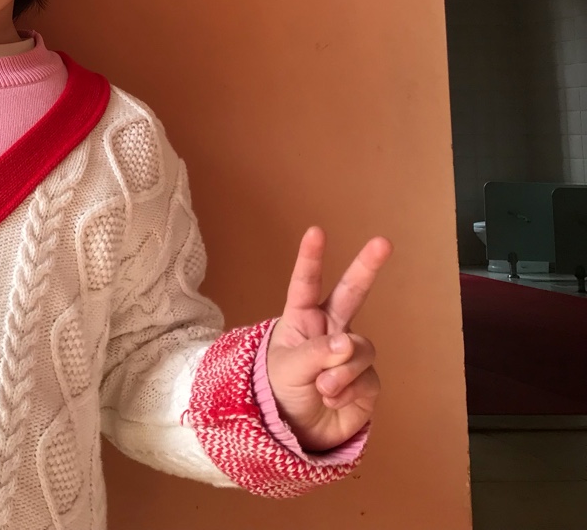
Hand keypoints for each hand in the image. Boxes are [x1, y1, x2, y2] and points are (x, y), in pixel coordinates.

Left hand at [266, 227, 391, 451]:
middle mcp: (329, 330)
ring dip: (341, 371)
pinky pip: (366, 377)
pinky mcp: (367, 380)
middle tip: (383, 242)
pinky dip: (348, 390)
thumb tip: (348, 344)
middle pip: (351, 294)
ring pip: (360, 348)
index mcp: (301, 320)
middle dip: (367, 268)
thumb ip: (316, 354)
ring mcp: (350, 354)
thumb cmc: (279, 392)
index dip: (310, 259)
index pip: (305, 285)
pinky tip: (333, 400)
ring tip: (322, 388)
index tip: (316, 232)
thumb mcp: (286, 370)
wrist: (295, 431)